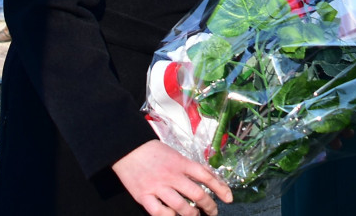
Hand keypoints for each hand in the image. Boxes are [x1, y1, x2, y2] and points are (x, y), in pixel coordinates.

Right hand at [112, 140, 231, 215]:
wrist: (126, 147)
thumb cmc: (152, 150)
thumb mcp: (175, 154)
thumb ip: (190, 166)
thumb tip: (208, 177)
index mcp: (181, 162)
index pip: (206, 176)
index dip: (221, 188)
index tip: (228, 198)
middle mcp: (171, 175)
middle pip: (197, 195)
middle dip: (209, 207)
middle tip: (212, 211)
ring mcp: (157, 186)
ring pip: (181, 207)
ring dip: (192, 215)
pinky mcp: (144, 196)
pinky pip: (160, 213)